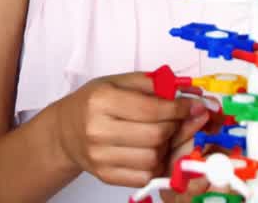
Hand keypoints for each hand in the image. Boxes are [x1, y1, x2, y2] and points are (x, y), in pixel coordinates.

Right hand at [54, 72, 209, 187]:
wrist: (66, 130)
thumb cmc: (94, 103)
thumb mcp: (118, 82)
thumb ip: (154, 84)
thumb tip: (190, 92)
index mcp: (101, 101)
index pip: (151, 109)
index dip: (179, 108)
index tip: (191, 106)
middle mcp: (98, 130)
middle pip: (156, 136)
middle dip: (176, 127)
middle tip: (177, 120)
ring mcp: (100, 157)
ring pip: (153, 158)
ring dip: (166, 147)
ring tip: (161, 135)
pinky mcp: (105, 175)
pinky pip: (144, 176)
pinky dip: (155, 164)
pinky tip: (151, 150)